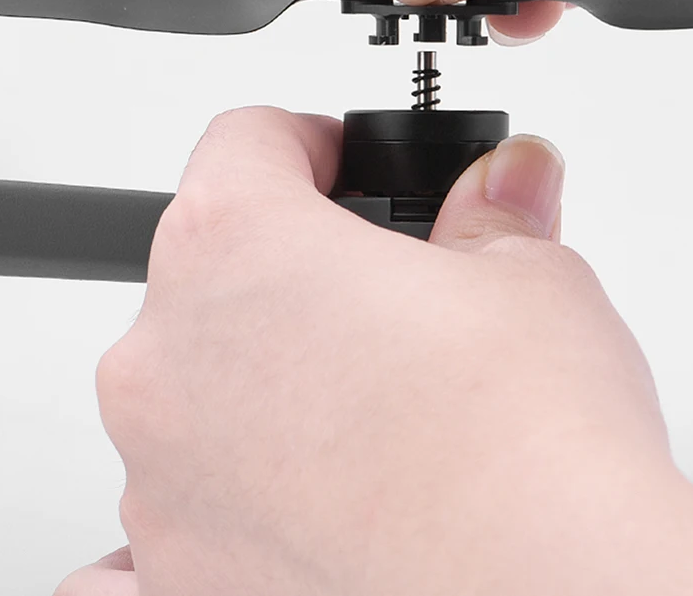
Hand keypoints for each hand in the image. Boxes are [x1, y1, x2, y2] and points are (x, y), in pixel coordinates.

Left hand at [66, 107, 692, 595]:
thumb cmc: (529, 447)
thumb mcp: (531, 278)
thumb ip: (495, 213)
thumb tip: (507, 180)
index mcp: (237, 248)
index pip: (245, 141)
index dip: (310, 141)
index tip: (346, 164)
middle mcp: (168, 361)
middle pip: (214, 267)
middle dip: (298, 266)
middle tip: (387, 295)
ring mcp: (161, 480)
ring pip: (196, 386)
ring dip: (265, 376)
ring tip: (378, 406)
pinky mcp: (179, 577)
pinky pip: (173, 512)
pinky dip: (219, 494)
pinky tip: (294, 494)